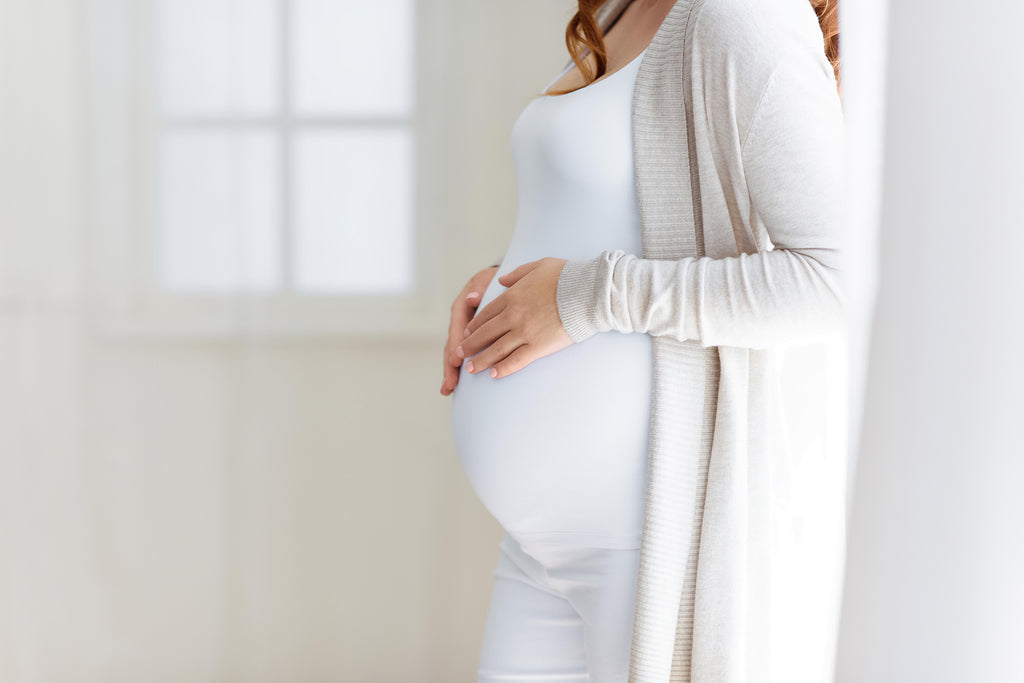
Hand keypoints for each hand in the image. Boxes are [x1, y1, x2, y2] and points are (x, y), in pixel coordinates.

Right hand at [441, 265, 498, 395]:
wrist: (499, 283)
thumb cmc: (494, 282)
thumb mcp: (488, 280)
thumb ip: (481, 288)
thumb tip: (472, 297)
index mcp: (462, 306)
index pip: (457, 326)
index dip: (456, 343)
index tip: (457, 358)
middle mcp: (459, 321)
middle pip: (452, 344)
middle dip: (450, 365)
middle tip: (450, 383)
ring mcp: (462, 331)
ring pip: (455, 353)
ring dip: (451, 371)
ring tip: (448, 389)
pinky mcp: (469, 340)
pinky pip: (463, 355)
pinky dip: (458, 369)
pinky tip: (455, 386)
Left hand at [456, 257, 573, 378]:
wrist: (587, 291)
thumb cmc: (567, 276)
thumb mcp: (538, 266)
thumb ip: (517, 274)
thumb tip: (501, 279)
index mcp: (512, 295)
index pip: (486, 313)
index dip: (474, 325)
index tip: (467, 332)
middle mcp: (513, 315)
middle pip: (485, 333)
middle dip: (471, 344)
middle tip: (460, 353)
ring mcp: (524, 332)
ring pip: (496, 349)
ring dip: (481, 360)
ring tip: (471, 369)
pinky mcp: (538, 346)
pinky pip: (516, 360)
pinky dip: (503, 368)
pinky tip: (494, 374)